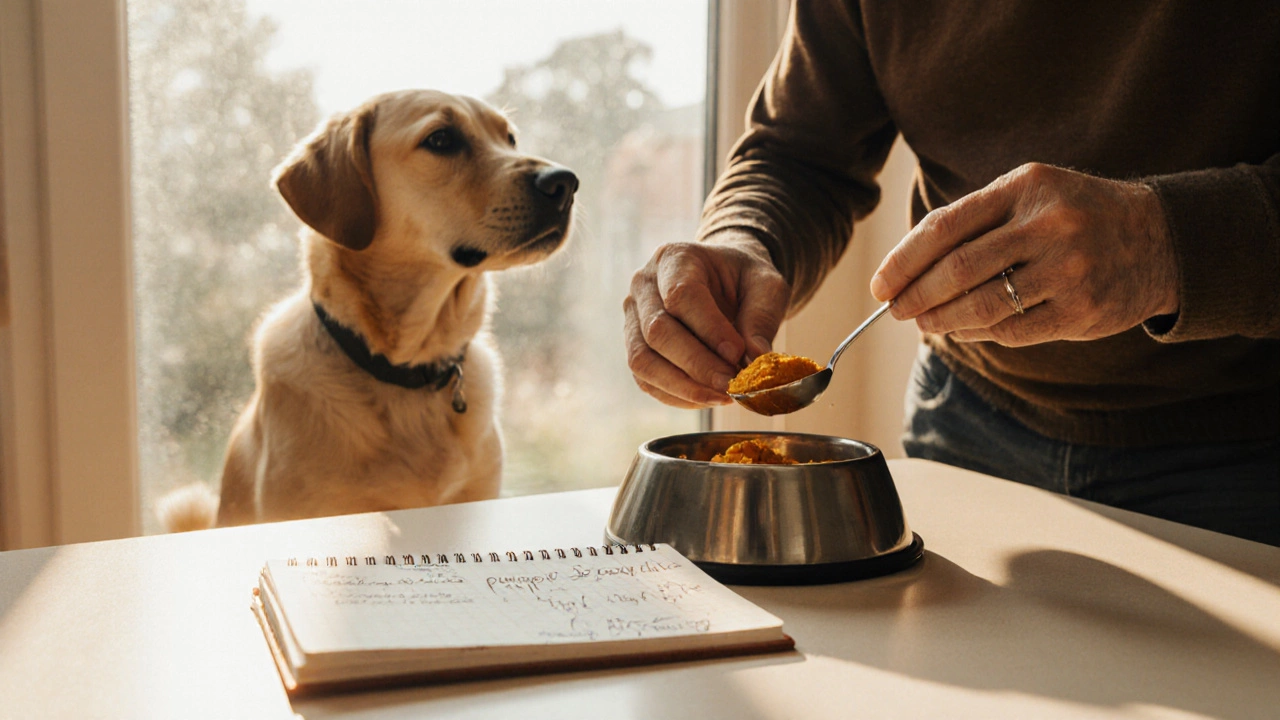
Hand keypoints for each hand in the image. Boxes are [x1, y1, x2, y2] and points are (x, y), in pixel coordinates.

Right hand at [624, 231, 790, 406]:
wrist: (725, 283)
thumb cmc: (744, 281)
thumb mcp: (766, 286)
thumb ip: (763, 318)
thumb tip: (756, 360)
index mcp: (674, 258)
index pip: (681, 296)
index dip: (710, 330)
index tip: (739, 354)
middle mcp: (643, 285)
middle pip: (658, 332)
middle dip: (698, 365)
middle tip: (732, 385)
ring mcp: (633, 318)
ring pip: (643, 361)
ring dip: (684, 386)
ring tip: (722, 396)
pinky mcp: (636, 348)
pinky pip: (646, 380)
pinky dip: (677, 396)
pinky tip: (708, 397)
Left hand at [870, 163, 1178, 345]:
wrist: (1160, 238)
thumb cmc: (1074, 215)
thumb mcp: (1029, 195)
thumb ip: (975, 220)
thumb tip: (908, 265)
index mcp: (1024, 188)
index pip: (944, 227)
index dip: (903, 261)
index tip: (880, 285)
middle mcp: (1048, 225)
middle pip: (957, 269)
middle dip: (915, 295)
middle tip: (894, 311)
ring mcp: (1068, 270)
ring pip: (982, 306)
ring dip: (941, 320)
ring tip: (924, 323)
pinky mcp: (1082, 310)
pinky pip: (1012, 330)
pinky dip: (978, 334)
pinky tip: (962, 331)